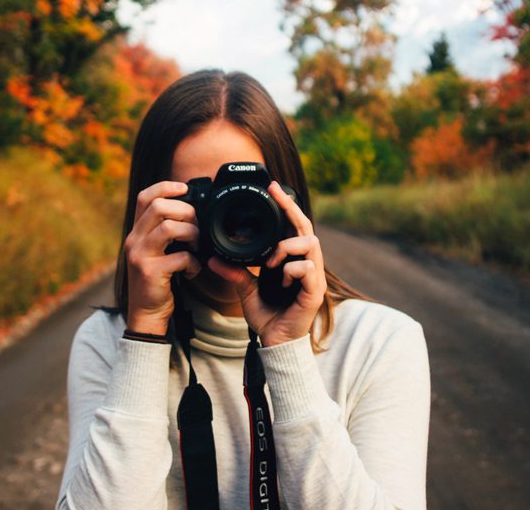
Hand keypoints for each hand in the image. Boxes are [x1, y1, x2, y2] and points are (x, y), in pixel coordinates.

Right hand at [124, 181, 201, 334]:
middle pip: (159, 207)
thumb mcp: (156, 251)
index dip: (165, 187)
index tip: (185, 188)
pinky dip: (193, 263)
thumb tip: (192, 212)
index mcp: (137, 232)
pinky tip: (192, 270)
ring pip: (169, 228)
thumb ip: (166, 232)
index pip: (145, 197)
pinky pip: (180, 257)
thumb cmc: (157, 280)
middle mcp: (134, 240)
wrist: (146, 313)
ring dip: (192, 234)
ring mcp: (140, 255)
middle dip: (186, 212)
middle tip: (196, 227)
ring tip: (197, 246)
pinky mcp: (151, 272)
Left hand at [207, 180, 326, 346]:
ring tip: (270, 263)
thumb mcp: (246, 289)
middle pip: (306, 227)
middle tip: (275, 194)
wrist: (275, 343)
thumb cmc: (267, 316)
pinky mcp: (315, 292)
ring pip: (310, 244)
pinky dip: (290, 270)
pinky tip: (279, 281)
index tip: (271, 187)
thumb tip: (214, 257)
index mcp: (291, 260)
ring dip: (287, 247)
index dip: (286, 205)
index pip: (293, 226)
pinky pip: (307, 269)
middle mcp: (306, 264)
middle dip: (291, 208)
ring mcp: (314, 277)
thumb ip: (235, 271)